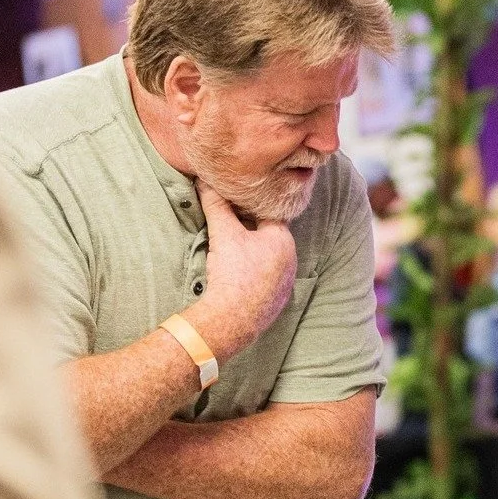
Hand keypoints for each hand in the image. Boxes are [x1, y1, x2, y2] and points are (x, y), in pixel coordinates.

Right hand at [189, 183, 297, 362]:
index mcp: (283, 239)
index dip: (249, 204)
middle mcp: (291, 259)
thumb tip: (206, 180)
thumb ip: (216, 204)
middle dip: (250, 226)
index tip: (234, 199)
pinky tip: (239, 272)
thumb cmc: (233, 273)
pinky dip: (254, 271)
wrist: (234, 319)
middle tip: (229, 220)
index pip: (268, 212)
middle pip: (269, 234)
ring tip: (232, 248)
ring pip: (269, 257)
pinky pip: (266, 277)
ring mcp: (286, 281)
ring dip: (253, 250)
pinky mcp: (277, 299)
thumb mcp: (223, 232)